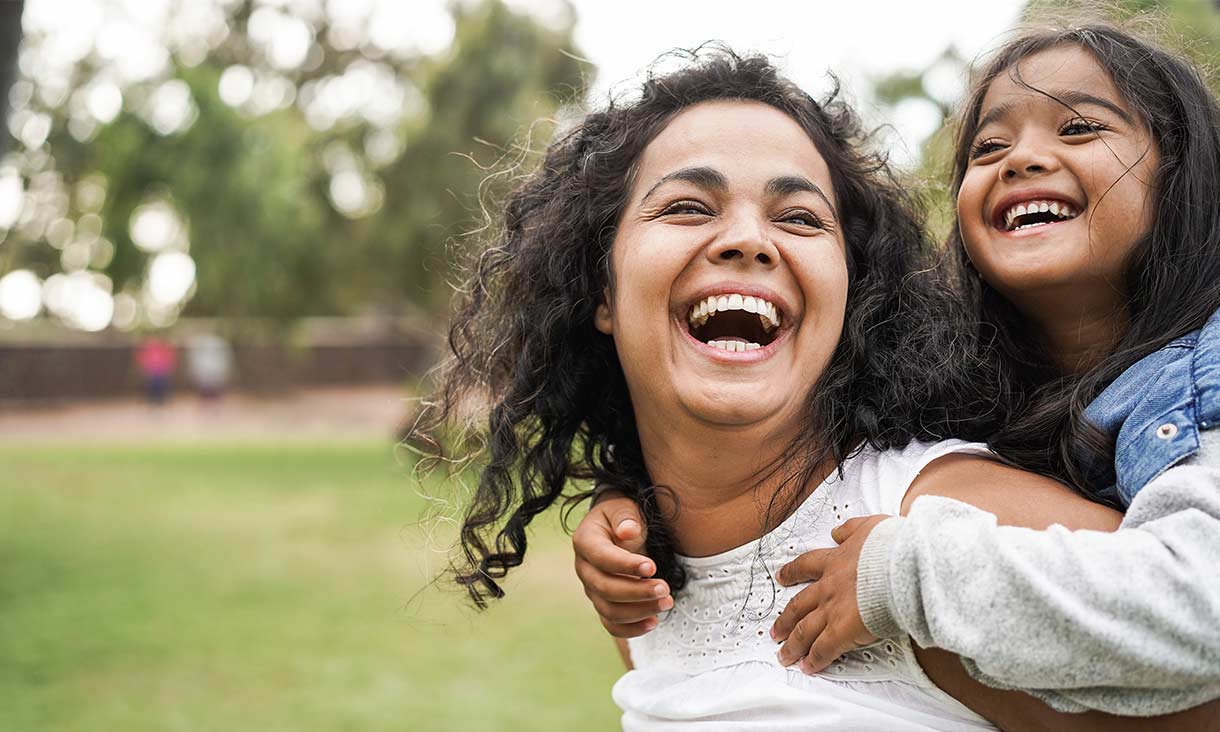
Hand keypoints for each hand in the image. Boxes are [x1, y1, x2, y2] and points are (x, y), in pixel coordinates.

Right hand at [573, 491, 671, 636]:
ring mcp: (592, 589)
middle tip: (665, 589)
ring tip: (667, 603)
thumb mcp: (623, 507)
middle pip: (604, 588)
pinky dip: (632, 629)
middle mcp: (584, 568)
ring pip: (609, 610)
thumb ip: (625, 517)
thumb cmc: (622, 516)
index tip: (652, 567)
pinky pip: (612, 624)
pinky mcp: (603, 604)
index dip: (625, 565)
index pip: (601, 558)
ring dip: (639, 611)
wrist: (618, 528)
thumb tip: (628, 532)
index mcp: (585, 541)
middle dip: (637, 592)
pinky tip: (654, 622)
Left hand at [770, 515, 888, 672]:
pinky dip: (814, 660)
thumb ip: (851, 529)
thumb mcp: (869, 527)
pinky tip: (808, 667)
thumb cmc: (892, 547)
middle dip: (785, 620)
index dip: (792, 572)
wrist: (901, 566)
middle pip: (798, 605)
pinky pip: (822, 650)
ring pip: (804, 631)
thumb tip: (837, 531)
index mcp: (835, 561)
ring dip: (792, 645)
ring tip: (784, 655)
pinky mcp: (842, 631)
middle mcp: (828, 587)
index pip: (806, 566)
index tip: (782, 577)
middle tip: (775, 630)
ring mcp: (832, 610)